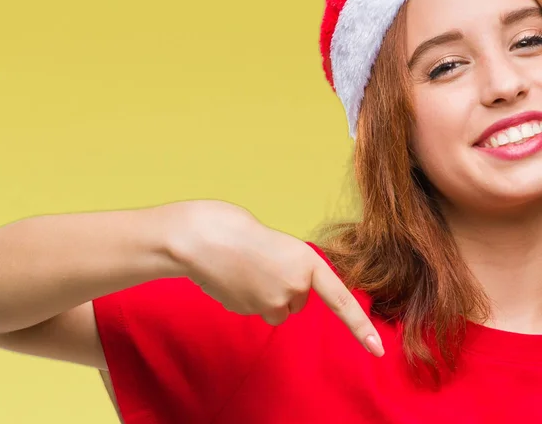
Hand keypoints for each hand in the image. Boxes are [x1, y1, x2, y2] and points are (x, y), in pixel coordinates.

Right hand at [166, 199, 384, 356]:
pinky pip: (256, 308)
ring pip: (276, 307)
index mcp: (305, 261)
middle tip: (262, 260)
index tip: (378, 348)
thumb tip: (282, 286)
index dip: (359, 325)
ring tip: (243, 268)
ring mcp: (269, 303)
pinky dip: (248, 296)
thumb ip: (289, 265)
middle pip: (298, 300)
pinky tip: (232, 277)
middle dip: (285, 286)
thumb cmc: (233, 226)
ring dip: (265, 293)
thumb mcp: (275, 240)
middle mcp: (293, 286)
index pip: (339, 299)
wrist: (197, 237)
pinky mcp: (247, 312)